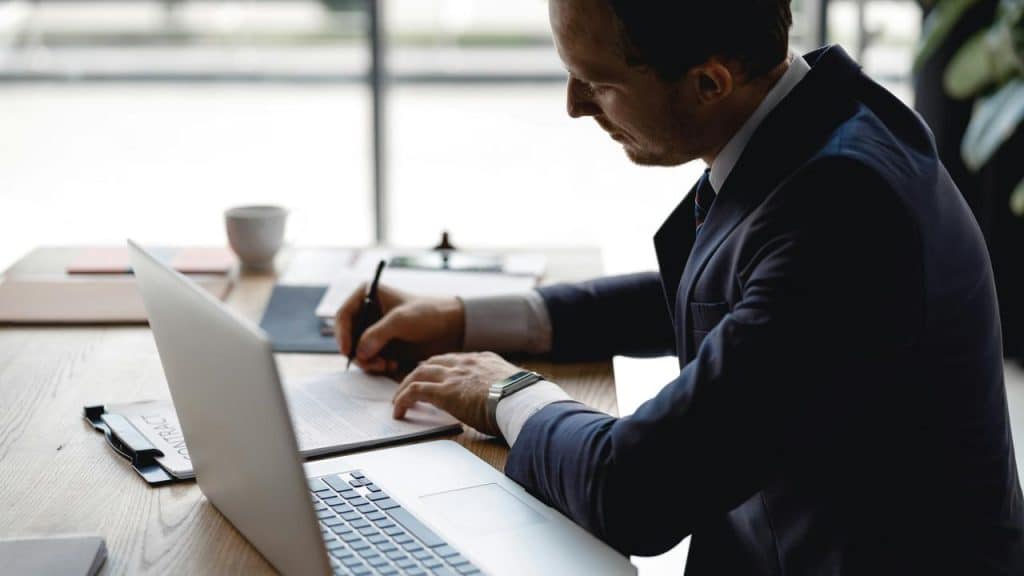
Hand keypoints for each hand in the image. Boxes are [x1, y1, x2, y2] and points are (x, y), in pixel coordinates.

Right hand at [335, 284, 464, 375]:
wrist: (451, 327)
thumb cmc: (428, 313)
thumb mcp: (401, 320)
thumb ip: (378, 334)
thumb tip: (359, 352)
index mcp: (367, 295)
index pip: (343, 315)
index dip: (342, 334)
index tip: (348, 351)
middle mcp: (367, 312)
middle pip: (348, 337)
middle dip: (358, 353)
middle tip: (374, 364)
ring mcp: (374, 330)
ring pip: (358, 351)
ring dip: (368, 362)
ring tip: (387, 365)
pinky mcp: (382, 345)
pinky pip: (369, 359)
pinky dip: (376, 365)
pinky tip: (392, 366)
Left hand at [392, 352, 521, 436]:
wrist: (521, 400)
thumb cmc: (524, 399)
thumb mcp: (515, 389)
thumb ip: (506, 390)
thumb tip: (510, 403)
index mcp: (484, 360)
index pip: (457, 359)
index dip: (443, 367)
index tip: (437, 375)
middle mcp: (466, 363)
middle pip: (434, 362)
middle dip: (420, 372)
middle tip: (412, 384)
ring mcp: (454, 375)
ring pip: (419, 373)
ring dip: (406, 386)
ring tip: (399, 399)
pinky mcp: (444, 391)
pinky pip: (414, 391)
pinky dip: (403, 399)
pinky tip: (399, 410)